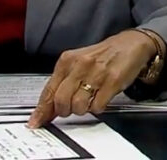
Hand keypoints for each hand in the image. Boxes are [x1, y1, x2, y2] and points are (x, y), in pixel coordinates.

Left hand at [27, 29, 161, 127]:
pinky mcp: (112, 81)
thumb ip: (62, 83)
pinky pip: (97, 107)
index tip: (36, 121)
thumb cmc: (102, 55)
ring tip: (88, 100)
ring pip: (78, 106)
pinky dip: (97, 108)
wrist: (130, 44)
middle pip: (61, 101)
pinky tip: (100, 97)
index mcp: (67, 60)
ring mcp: (96, 73)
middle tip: (71, 108)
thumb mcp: (78, 63)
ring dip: (82, 110)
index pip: (49, 90)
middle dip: (65, 111)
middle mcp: (80, 65)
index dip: (42, 110)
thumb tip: (48, 108)